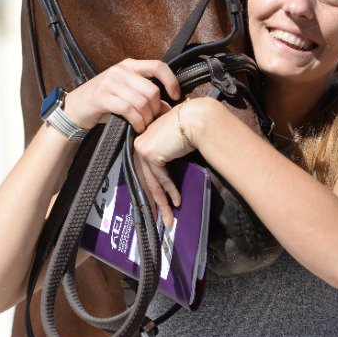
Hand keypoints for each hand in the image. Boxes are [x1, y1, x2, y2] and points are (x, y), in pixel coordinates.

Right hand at [65, 59, 180, 133]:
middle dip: (156, 108)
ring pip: (141, 101)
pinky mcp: (101, 97)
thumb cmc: (103, 101)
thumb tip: (168, 106)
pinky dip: (137, 121)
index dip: (171, 81)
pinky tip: (137, 127)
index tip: (176, 96)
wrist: (73, 109)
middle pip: (151, 89)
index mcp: (129, 65)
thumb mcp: (126, 93)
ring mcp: (109, 82)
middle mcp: (120, 70)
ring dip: (147, 118)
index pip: (158, 66)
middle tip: (154, 119)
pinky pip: (128, 110)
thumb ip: (145, 95)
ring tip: (145, 125)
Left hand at [131, 99, 205, 227]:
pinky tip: (177, 201)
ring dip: (162, 201)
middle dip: (154, 199)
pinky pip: (160, 177)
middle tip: (157, 216)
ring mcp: (142, 148)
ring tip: (168, 218)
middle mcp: (140, 142)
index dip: (152, 186)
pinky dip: (170, 190)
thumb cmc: (192, 124)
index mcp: (145, 137)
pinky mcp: (149, 153)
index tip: (157, 201)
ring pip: (152, 181)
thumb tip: (169, 157)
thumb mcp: (175, 138)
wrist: (197, 118)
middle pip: (146, 176)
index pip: (145, 168)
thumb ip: (167, 147)